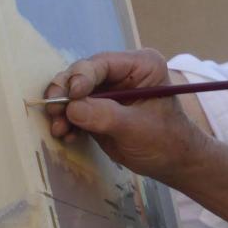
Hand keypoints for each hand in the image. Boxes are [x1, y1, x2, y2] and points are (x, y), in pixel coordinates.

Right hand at [44, 49, 208, 183]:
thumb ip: (105, 116)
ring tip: (59, 129)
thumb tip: (72, 108)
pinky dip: (68, 121)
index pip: (102, 63)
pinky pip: (75, 110)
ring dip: (63, 110)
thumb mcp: (137, 128)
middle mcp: (122, 73)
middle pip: (82, 75)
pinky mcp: (98, 108)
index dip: (81, 77)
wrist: (173, 163)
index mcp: (141, 65)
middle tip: (54, 111)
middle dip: (66, 94)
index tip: (71, 95)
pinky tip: (67, 135)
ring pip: (74, 93)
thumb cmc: (165, 141)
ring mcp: (108, 91)